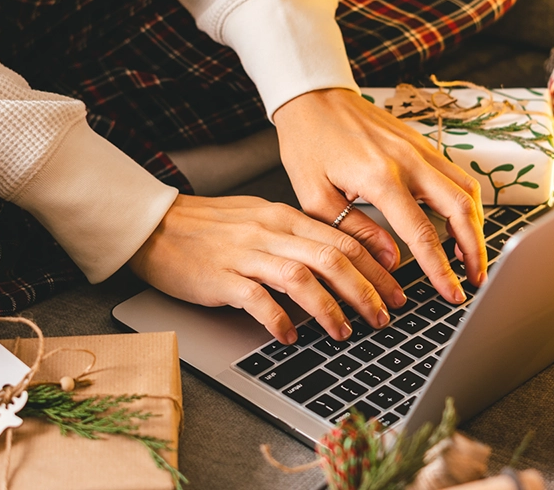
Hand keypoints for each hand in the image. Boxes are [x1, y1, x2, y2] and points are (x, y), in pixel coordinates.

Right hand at [127, 194, 405, 343]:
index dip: (377, 266)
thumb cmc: (208, 227)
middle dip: (367, 291)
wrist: (155, 225)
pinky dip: (280, 320)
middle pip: (334, 258)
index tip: (397, 289)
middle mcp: (271, 232)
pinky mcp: (221, 277)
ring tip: (345, 332)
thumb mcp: (260, 220)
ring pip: (303, 278)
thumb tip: (338, 261)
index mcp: (285, 217)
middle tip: (385, 317)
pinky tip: (290, 336)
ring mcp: (246, 254)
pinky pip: (259, 299)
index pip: (344, 238)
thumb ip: (296, 238)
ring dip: (331, 309)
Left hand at [273, 88, 486, 302]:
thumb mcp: (315, 195)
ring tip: (472, 257)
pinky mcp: (422, 142)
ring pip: (468, 189)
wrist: (313, 96)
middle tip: (475, 280)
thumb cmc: (307, 142)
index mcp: (380, 176)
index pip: (422, 233)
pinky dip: (467, 202)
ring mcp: (420, 148)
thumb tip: (390, 261)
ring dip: (477, 226)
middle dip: (475, 250)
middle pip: (461, 209)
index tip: (451, 292)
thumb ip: (354, 230)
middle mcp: (409, 160)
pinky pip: (458, 173)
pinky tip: (461, 223)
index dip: (440, 269)